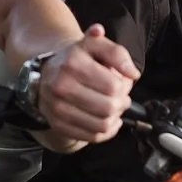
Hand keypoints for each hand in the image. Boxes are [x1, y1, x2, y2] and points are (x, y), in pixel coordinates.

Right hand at [36, 24, 138, 142]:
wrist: (48, 73)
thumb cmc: (77, 59)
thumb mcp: (96, 45)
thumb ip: (117, 53)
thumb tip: (133, 74)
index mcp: (73, 63)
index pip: (113, 86)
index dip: (124, 86)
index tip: (121, 84)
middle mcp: (61, 86)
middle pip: (108, 107)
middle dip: (121, 103)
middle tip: (121, 98)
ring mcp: (57, 108)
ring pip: (102, 124)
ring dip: (115, 118)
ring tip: (114, 108)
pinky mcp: (58, 125)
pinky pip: (92, 136)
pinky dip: (106, 131)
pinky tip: (108, 120)